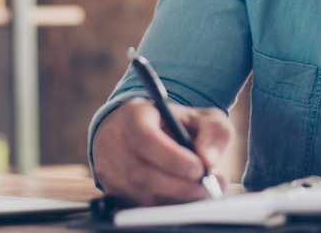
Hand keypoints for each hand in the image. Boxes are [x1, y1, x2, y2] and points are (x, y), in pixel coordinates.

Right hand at [92, 98, 233, 205]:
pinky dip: (164, 204)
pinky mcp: (110, 188)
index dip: (171, 158)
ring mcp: (108, 166)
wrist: (142, 130)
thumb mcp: (200, 117)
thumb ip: (213, 131)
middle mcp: (113, 140)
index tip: (199, 168)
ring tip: (199, 190)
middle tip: (206, 187)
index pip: (144, 138)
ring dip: (175, 198)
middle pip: (141, 173)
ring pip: (140, 194)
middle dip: (179, 186)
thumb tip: (208, 160)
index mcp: (134, 115)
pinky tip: (181, 195)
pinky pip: (138, 205)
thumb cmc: (173, 123)